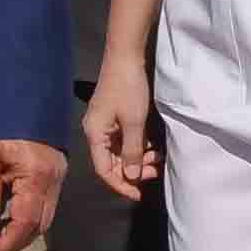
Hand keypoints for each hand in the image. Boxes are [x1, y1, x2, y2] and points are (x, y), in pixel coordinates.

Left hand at [0, 139, 61, 250]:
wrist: (20, 93)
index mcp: (37, 176)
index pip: (26, 222)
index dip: (9, 242)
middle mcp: (54, 179)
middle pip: (40, 223)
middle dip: (18, 240)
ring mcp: (58, 174)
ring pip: (45, 214)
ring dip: (24, 229)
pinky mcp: (56, 169)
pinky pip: (46, 201)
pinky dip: (30, 214)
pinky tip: (10, 213)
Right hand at [82, 68, 160, 200]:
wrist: (125, 56)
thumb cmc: (127, 88)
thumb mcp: (134, 123)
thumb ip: (132, 152)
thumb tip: (131, 176)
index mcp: (94, 135)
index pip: (104, 170)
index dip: (121, 184)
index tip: (139, 194)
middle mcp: (96, 132)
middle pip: (112, 162)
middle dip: (132, 171)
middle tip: (154, 172)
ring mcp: (104, 124)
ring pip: (119, 152)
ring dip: (137, 159)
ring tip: (156, 159)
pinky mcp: (113, 117)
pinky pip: (123, 140)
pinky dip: (137, 147)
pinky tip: (151, 147)